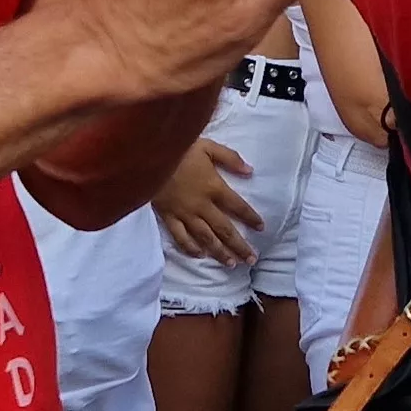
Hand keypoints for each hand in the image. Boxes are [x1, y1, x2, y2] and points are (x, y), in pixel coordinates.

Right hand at [154, 139, 261, 263]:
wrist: (148, 156)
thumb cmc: (179, 149)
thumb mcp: (208, 146)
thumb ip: (230, 158)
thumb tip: (250, 171)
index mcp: (214, 187)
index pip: (238, 206)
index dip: (251, 218)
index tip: (261, 228)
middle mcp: (202, 205)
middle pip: (225, 229)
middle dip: (239, 245)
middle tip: (252, 259)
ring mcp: (184, 214)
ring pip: (206, 238)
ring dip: (220, 252)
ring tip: (232, 264)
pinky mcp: (168, 217)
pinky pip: (181, 237)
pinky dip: (191, 248)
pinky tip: (200, 256)